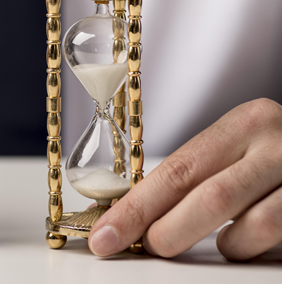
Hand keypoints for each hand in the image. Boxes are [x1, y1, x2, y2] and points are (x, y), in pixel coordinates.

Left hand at [88, 98, 281, 260]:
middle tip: (143, 247)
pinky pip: (277, 240)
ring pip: (247, 227)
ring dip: (218, 245)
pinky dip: (251, 249)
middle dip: (163, 230)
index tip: (105, 234)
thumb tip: (133, 214)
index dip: (136, 207)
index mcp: (245, 122)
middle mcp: (278, 142)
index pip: (177, 168)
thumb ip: (196, 175)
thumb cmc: (275, 157)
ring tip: (215, 241)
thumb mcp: (236, 149)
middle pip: (206, 196)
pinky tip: (248, 239)